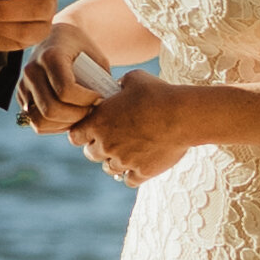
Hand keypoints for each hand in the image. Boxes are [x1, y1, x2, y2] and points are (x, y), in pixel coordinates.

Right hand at [15, 23, 103, 132]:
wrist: (57, 36)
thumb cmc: (82, 48)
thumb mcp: (96, 56)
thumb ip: (100, 79)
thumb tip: (104, 107)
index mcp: (50, 56)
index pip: (65, 90)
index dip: (87, 100)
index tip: (99, 96)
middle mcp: (32, 70)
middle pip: (50, 110)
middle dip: (76, 116)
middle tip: (92, 110)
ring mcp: (23, 85)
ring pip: (40, 121)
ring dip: (65, 124)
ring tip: (81, 114)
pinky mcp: (21, 97)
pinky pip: (37, 122)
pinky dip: (55, 126)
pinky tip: (70, 117)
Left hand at [73, 71, 196, 185]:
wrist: (183, 115)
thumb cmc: (158, 93)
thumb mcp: (134, 79)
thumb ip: (118, 85)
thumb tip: (114, 88)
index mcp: (98, 122)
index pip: (75, 136)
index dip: (83, 132)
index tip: (93, 128)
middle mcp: (107, 144)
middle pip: (91, 154)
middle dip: (99, 147)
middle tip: (112, 139)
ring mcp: (124, 161)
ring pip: (109, 169)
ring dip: (116, 161)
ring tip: (128, 151)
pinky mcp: (142, 173)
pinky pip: (129, 180)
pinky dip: (133, 174)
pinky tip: (141, 163)